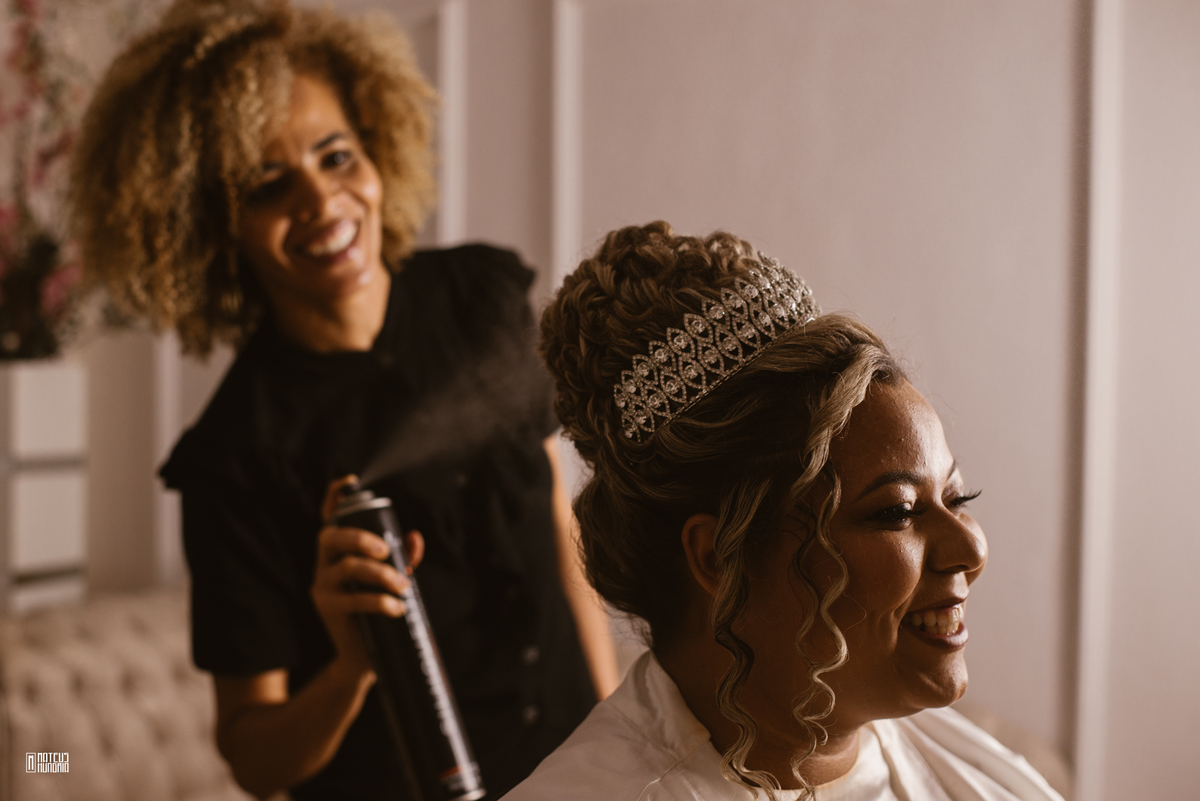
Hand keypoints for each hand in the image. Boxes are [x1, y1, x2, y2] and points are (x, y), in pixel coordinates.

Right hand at [311, 475, 425, 675]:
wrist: (362, 655)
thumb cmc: (379, 608)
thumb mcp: (392, 579)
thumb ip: (403, 557)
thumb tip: (415, 537)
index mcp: (339, 549)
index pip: (330, 516)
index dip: (334, 496)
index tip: (350, 481)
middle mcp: (325, 561)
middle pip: (331, 536)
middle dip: (360, 538)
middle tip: (386, 550)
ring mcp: (322, 584)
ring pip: (346, 567)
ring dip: (379, 574)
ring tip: (403, 587)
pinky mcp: (326, 607)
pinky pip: (351, 599)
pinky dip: (378, 601)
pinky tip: (397, 608)